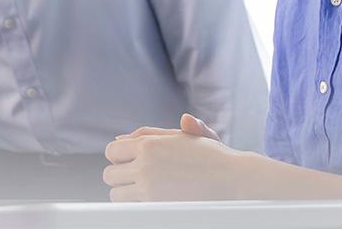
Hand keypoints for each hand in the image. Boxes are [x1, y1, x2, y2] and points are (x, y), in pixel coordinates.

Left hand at [103, 113, 241, 200]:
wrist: (232, 178)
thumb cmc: (210, 155)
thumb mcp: (183, 135)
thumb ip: (151, 134)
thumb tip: (122, 138)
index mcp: (149, 145)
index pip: (112, 151)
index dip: (119, 156)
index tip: (130, 160)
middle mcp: (144, 165)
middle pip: (109, 174)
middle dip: (120, 175)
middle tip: (136, 176)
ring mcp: (149, 188)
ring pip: (116, 194)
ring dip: (126, 192)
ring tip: (143, 189)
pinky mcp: (156, 206)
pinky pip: (131, 207)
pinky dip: (136, 204)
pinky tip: (151, 199)